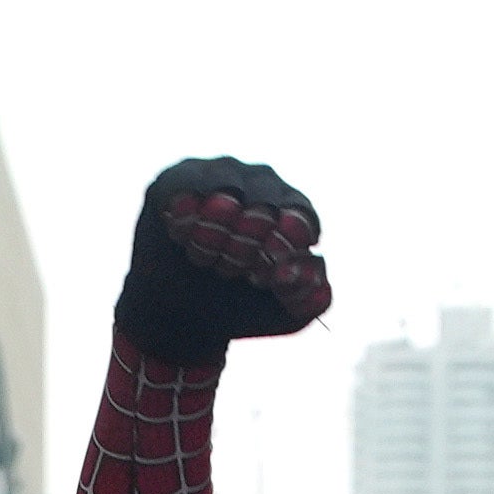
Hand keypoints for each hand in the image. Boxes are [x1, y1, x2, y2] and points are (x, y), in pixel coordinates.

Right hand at [118, 157, 330, 364]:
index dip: (286, 245)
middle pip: (266, 202)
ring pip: (229, 189)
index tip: (269, 274)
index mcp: (294, 211)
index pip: (302, 216)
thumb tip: (308, 268)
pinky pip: (187, 184)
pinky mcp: (180, 178)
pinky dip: (187, 213)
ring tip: (206, 258)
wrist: (182, 318)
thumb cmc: (240, 305)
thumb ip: (313, 297)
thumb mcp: (286, 314)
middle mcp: (261, 184)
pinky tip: (181, 235)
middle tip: (230, 270)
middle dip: (248, 243)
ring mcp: (221, 175)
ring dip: (218, 230)